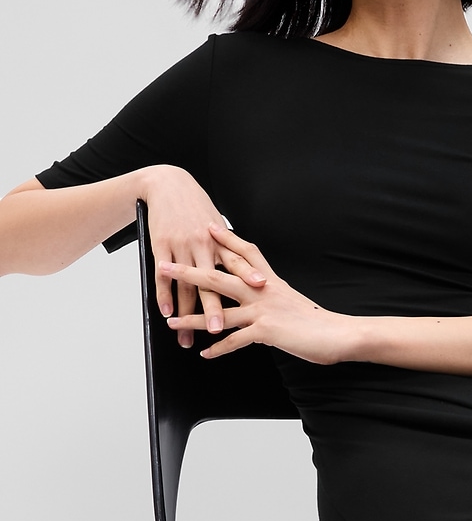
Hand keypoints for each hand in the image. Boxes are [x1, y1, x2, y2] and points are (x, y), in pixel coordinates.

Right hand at [140, 165, 237, 349]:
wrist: (168, 185)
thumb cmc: (196, 208)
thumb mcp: (217, 224)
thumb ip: (230, 249)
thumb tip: (251, 271)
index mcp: (220, 240)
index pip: (237, 262)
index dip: (249, 276)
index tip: (261, 292)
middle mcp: (203, 245)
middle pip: (210, 282)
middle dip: (214, 308)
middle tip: (219, 331)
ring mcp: (181, 246)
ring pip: (185, 285)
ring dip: (186, 314)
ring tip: (186, 336)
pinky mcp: (161, 247)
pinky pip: (163, 276)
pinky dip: (164, 296)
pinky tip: (167, 313)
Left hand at [162, 226, 354, 365]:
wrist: (339, 334)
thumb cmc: (320, 322)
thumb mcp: (293, 302)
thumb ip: (273, 300)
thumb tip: (260, 306)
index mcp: (270, 282)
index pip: (246, 254)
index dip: (227, 239)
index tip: (210, 226)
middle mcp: (263, 292)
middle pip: (219, 277)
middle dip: (189, 272)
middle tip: (165, 266)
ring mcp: (263, 311)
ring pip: (220, 311)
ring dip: (193, 317)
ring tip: (172, 321)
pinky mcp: (266, 331)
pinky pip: (235, 340)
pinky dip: (218, 348)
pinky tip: (205, 353)